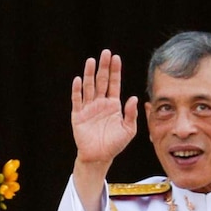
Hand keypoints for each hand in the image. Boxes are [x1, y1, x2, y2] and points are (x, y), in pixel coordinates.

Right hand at [71, 49, 137, 166]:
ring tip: (91, 61)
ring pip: (89, 87)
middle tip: (105, 53)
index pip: (114, 84)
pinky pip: (77, 100)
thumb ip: (131, 114)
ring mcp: (89, 108)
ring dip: (89, 74)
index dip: (115, 71)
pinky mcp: (78, 115)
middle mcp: (100, 103)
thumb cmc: (115, 144)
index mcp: (113, 105)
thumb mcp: (128, 130)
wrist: (99, 157)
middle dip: (103, 67)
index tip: (116, 58)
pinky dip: (77, 90)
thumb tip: (133, 98)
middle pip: (101, 81)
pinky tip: (79, 80)